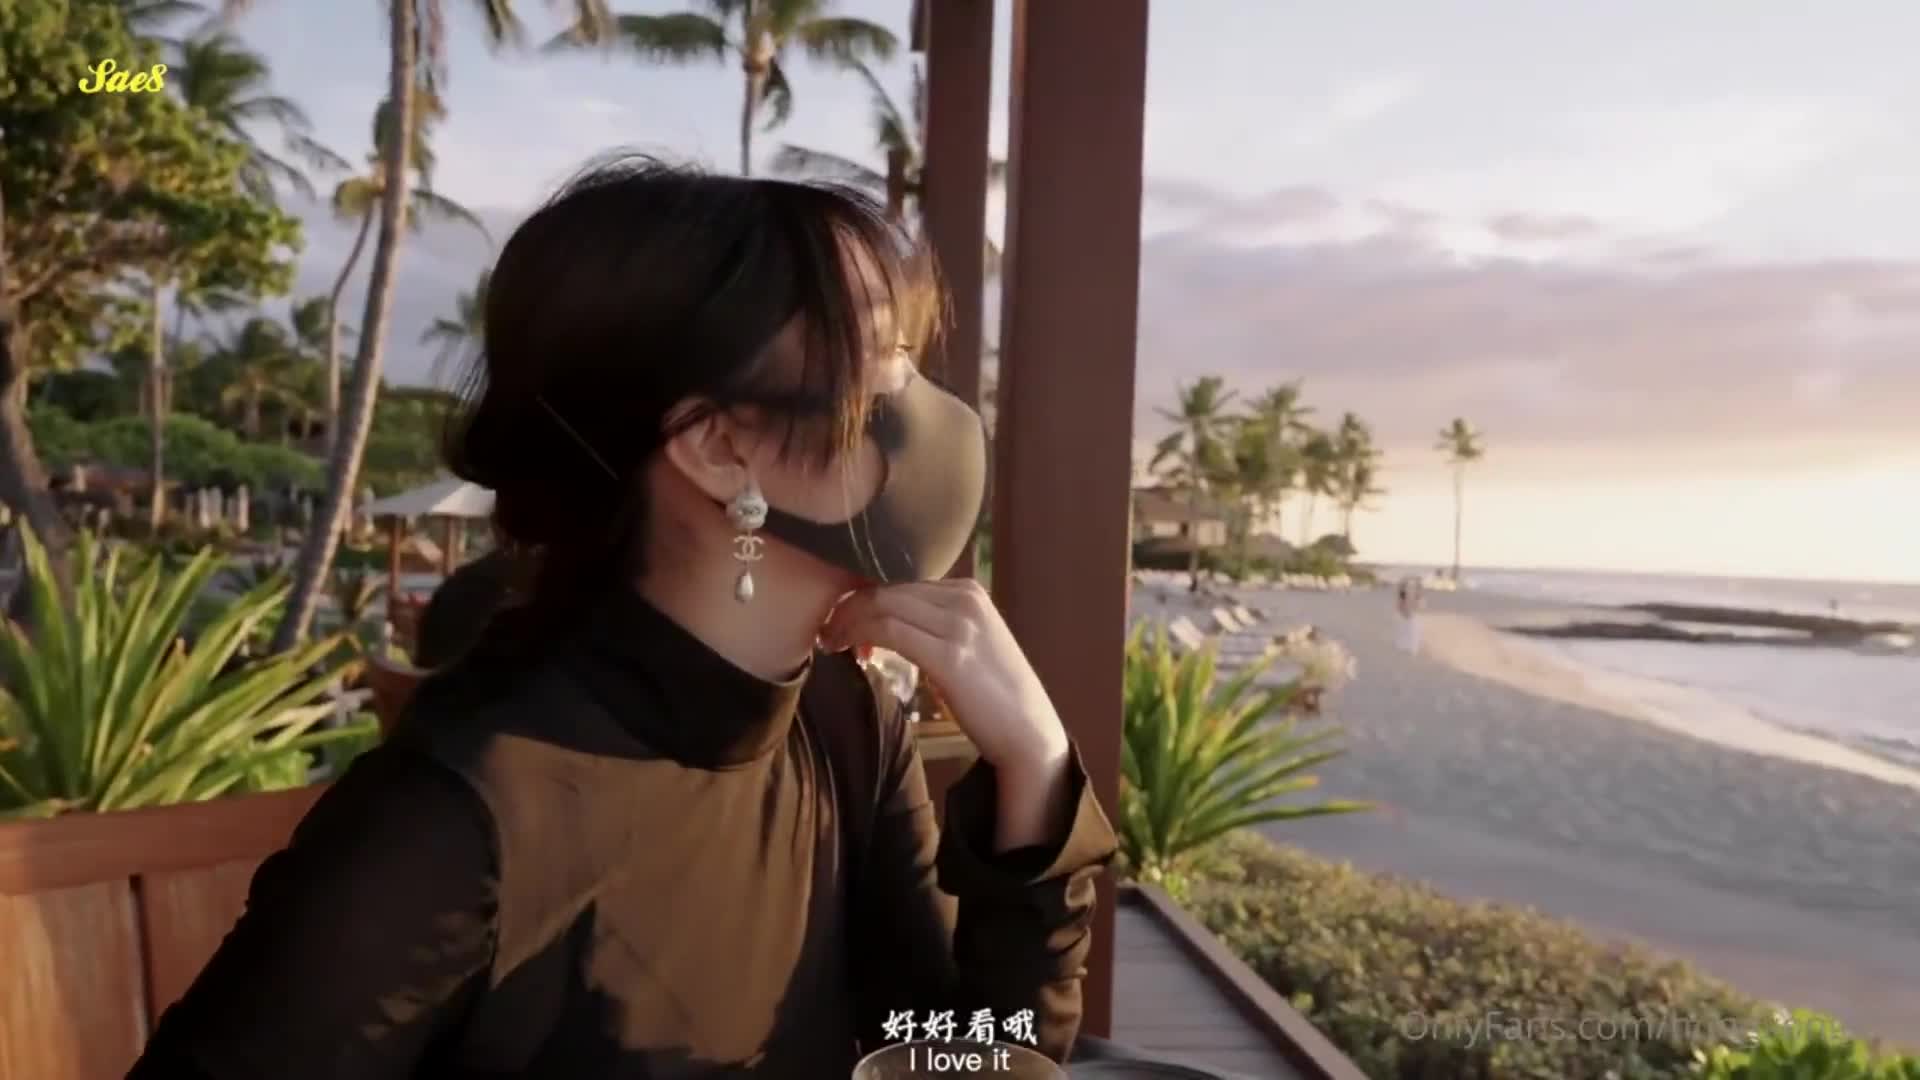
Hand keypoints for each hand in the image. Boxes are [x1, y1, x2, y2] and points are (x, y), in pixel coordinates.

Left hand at [820, 579, 1069, 784]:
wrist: (1029, 731)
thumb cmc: (994, 694)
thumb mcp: (969, 643)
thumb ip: (936, 625)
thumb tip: (889, 622)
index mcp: (968, 591)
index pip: (899, 582)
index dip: (863, 598)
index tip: (844, 622)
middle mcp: (964, 599)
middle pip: (886, 589)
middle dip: (848, 607)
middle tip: (829, 633)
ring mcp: (959, 625)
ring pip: (882, 605)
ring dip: (848, 622)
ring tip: (832, 643)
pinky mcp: (951, 656)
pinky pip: (889, 631)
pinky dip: (861, 636)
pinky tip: (854, 654)